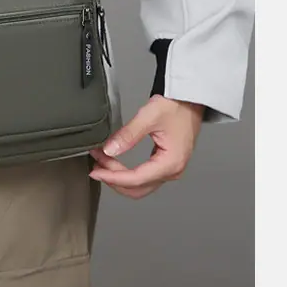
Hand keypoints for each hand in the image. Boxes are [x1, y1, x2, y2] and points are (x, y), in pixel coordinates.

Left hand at [89, 96, 203, 198]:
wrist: (189, 99)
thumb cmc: (176, 106)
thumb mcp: (148, 117)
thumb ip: (128, 135)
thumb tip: (110, 150)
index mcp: (170, 162)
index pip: (136, 179)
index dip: (113, 177)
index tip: (96, 172)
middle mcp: (172, 170)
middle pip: (138, 188)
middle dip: (114, 179)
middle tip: (96, 165)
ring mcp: (170, 169)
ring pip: (140, 185)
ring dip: (119, 176)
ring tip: (101, 162)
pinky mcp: (166, 163)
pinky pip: (144, 176)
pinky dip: (127, 173)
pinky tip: (114, 162)